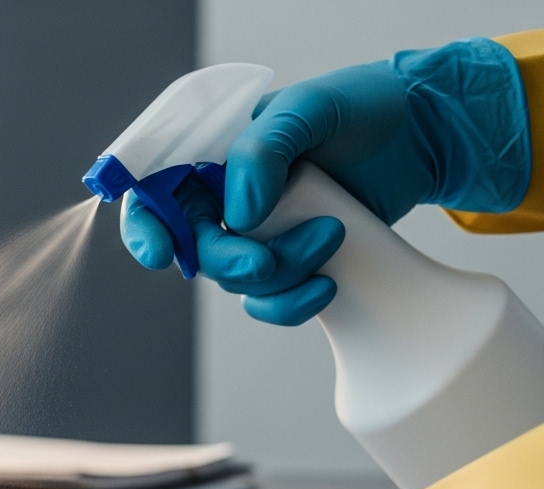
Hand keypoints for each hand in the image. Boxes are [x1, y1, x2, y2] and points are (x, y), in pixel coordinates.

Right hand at [123, 38, 529, 324]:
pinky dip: (292, 304)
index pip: (152, 195)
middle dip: (230, 262)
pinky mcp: (288, 262)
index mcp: (209, 154)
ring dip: (282, 273)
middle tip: (267, 260)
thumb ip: (262, 149)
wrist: (420, 137)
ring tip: (332, 234)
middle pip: (196, 250)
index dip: (145, 228)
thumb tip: (238, 214)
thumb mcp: (308, 108)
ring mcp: (255, 233)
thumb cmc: (358, 107)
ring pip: (236, 280)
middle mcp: (222, 197)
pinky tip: (327, 283)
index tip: (163, 252)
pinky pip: (268, 302)